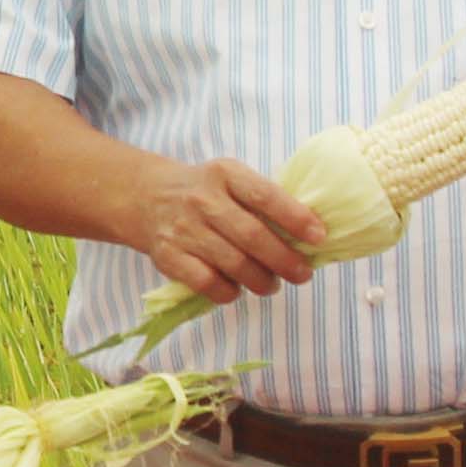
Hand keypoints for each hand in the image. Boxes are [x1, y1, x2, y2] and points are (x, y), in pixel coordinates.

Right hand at [116, 155, 330, 305]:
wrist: (147, 197)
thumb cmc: (205, 192)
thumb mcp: (231, 180)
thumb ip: (263, 201)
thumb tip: (308, 237)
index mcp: (225, 174)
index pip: (266, 196)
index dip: (296, 218)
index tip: (319, 237)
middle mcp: (203, 199)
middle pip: (252, 236)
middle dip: (284, 260)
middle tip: (302, 275)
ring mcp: (183, 229)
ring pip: (233, 264)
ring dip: (261, 281)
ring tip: (272, 285)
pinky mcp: (168, 256)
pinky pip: (207, 283)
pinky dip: (229, 292)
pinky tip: (237, 290)